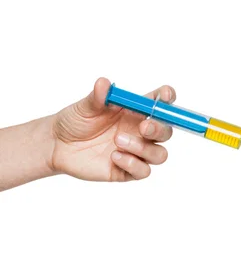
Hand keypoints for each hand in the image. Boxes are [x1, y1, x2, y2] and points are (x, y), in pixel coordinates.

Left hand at [50, 77, 175, 181]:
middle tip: (143, 126)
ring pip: (159, 155)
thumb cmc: (75, 121)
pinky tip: (114, 157)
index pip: (162, 104)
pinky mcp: (127, 170)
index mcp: (136, 112)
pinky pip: (143, 171)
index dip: (167, 99)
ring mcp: (136, 152)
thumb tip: (104, 84)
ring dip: (144, 148)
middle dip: (159, 129)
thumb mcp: (85, 107)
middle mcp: (141, 132)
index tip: (165, 96)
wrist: (58, 145)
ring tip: (118, 141)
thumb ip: (97, 97)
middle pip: (166, 132)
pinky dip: (133, 164)